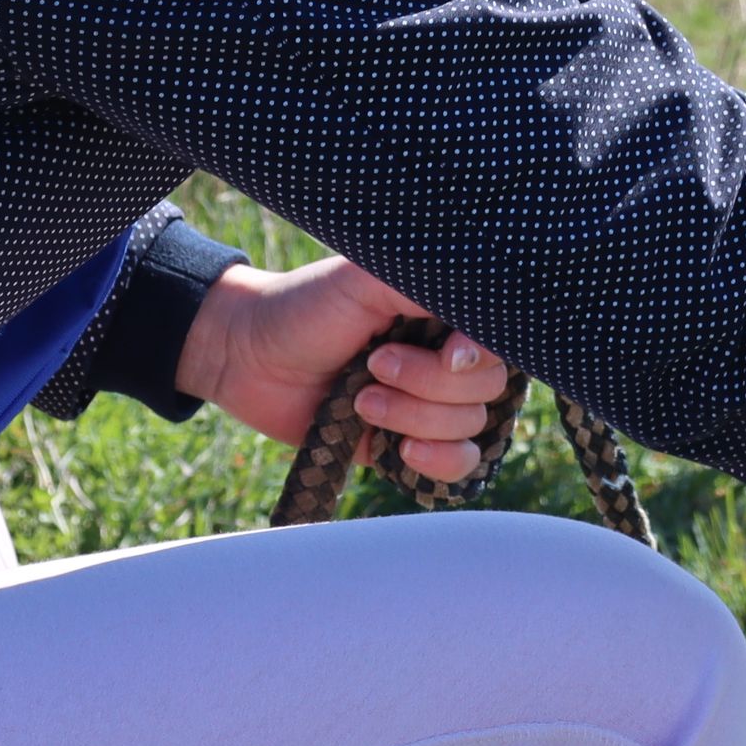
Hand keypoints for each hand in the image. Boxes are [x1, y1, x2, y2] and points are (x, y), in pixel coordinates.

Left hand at [179, 257, 511, 483]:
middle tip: (374, 364)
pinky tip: (399, 448)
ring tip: (360, 399)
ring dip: (412, 416)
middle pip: (487, 389)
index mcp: (446, 314)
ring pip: (470, 427)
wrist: (246, 355)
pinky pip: (459, 465)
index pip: (500, 343)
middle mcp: (448, 358)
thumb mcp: (368, 279)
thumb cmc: (308, 306)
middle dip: (428, 385)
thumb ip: (430, 288)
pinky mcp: (409, 444)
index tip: (445, 353)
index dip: (476, 356)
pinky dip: (437, 461)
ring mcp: (431, 403)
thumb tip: (479, 340)